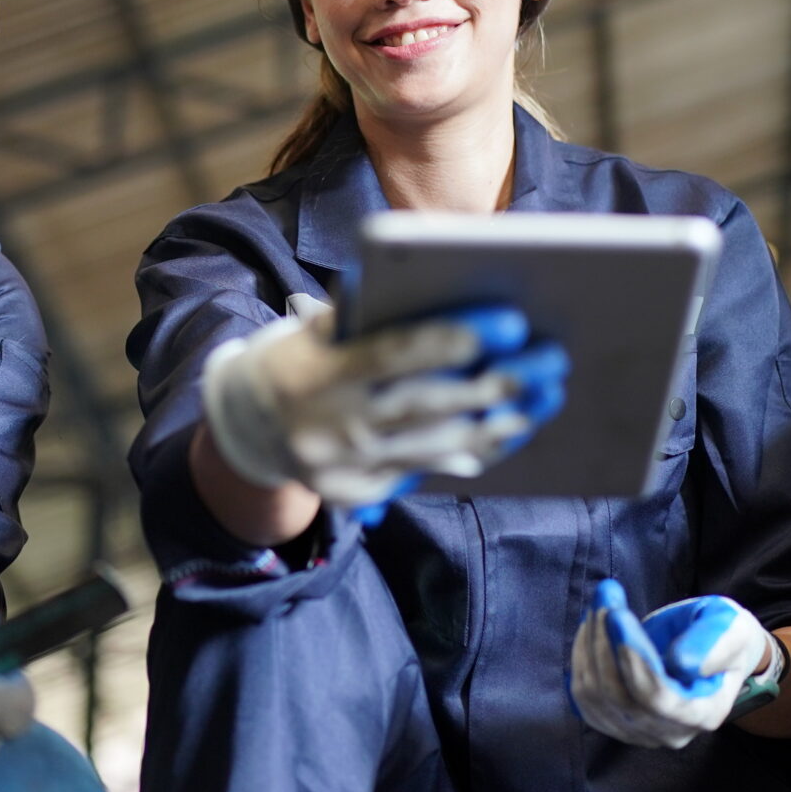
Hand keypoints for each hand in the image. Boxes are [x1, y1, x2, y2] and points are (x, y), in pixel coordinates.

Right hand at [200, 299, 568, 508]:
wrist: (244, 425)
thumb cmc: (296, 360)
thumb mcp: (312, 330)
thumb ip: (359, 316)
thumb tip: (424, 297)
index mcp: (317, 373)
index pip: (390, 355)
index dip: (446, 341)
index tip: (504, 325)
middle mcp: (331, 425)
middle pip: (423, 406)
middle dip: (491, 383)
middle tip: (546, 362)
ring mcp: (344, 468)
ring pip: (433, 447)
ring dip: (494, 422)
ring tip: (541, 397)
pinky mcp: (354, 494)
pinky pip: (422, 473)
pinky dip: (467, 453)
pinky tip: (505, 431)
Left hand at [568, 583, 776, 748]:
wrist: (713, 651)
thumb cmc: (726, 636)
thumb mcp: (731, 627)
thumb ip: (712, 644)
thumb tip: (680, 663)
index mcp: (705, 713)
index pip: (657, 698)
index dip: (632, 658)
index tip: (618, 615)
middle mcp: (671, 732)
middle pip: (619, 696)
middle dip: (605, 641)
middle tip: (606, 595)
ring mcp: (641, 733)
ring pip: (594, 696)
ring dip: (589, 644)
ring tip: (601, 603)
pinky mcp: (616, 723)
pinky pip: (583, 698)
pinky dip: (580, 658)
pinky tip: (592, 628)